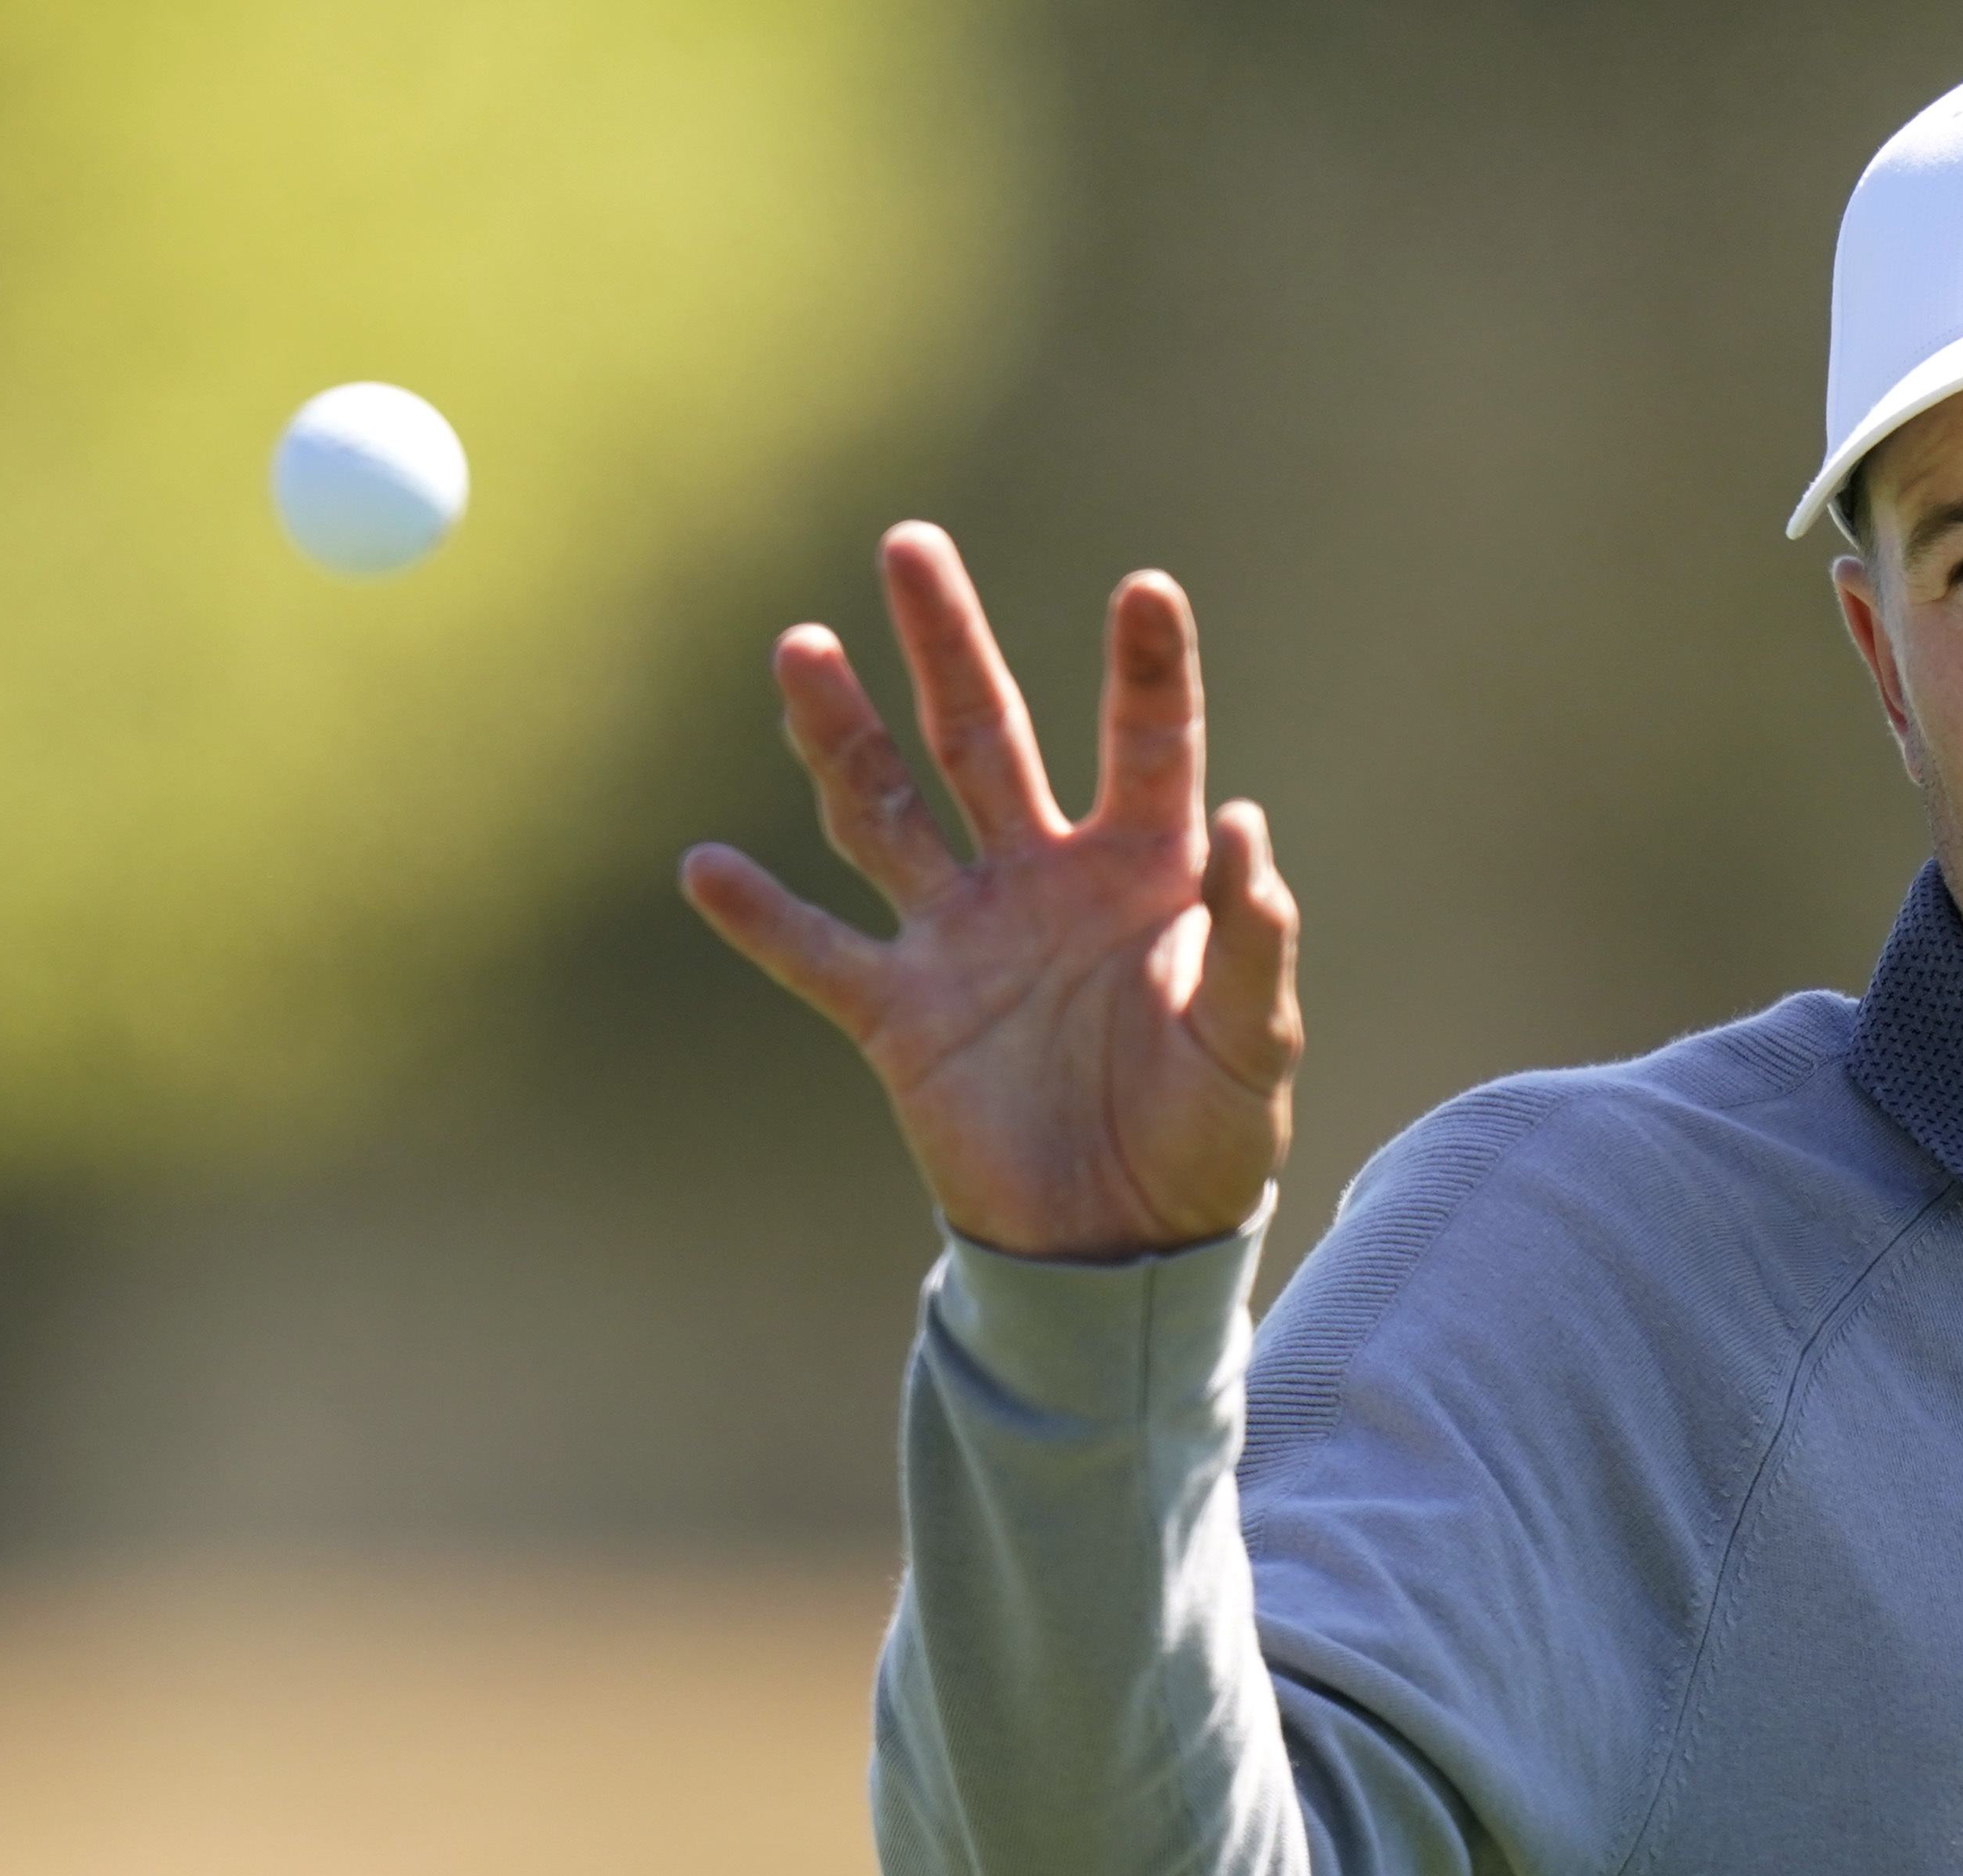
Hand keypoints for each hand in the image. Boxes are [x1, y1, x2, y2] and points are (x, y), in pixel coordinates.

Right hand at [679, 523, 1299, 1260]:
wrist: (1126, 1244)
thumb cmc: (1210, 1135)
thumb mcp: (1256, 1045)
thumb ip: (1253, 941)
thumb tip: (1243, 824)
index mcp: (1145, 871)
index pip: (1144, 744)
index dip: (1146, 668)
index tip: (1145, 587)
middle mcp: (1043, 879)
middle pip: (985, 737)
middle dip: (949, 644)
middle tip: (911, 544)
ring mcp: (964, 939)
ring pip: (887, 812)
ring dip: (840, 735)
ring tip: (801, 647)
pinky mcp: (902, 1017)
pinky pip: (820, 955)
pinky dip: (763, 919)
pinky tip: (706, 867)